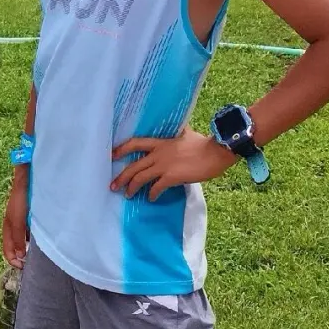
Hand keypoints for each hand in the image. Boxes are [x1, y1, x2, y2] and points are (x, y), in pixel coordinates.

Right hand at [1, 178, 28, 267]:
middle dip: (20, 257)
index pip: (7, 251)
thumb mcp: (18, 221)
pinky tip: (41, 240)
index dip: (14, 261)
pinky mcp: (28, 216)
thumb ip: (18, 238)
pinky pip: (29, 232)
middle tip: (31, 264)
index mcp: (7, 229)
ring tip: (37, 255)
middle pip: (14, 247)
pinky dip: (33, 239)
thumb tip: (20, 256)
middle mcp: (13, 226)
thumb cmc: (20, 201)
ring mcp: (21, 221)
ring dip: (27, 248)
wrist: (27, 181)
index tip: (24, 267)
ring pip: (22, 240)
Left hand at [110, 129, 235, 201]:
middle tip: (113, 185)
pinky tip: (151, 198)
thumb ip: (178, 134)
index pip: (135, 143)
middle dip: (121, 177)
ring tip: (127, 195)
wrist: (217, 151)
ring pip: (140, 177)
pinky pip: (156, 188)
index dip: (121, 149)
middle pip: (133, 165)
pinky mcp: (172, 176)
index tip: (111, 155)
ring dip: (131, 188)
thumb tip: (181, 129)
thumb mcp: (186, 134)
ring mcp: (164, 165)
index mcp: (161, 142)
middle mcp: (159, 153)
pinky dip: (152, 194)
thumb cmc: (204, 144)